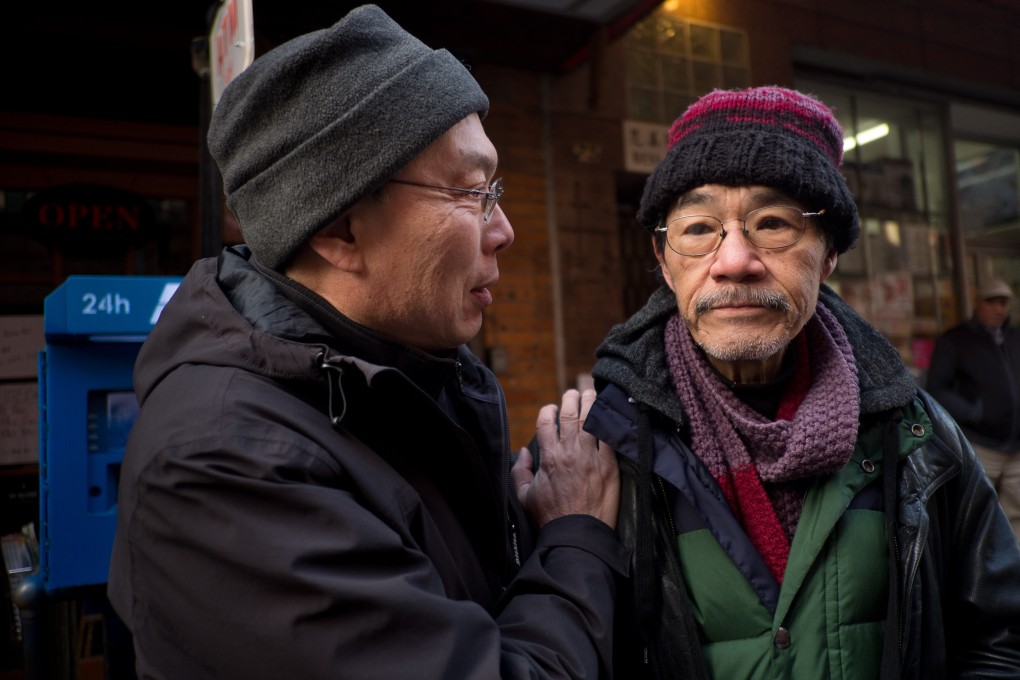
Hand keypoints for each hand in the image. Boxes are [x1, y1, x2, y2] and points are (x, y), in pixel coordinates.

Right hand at [511, 389, 618, 528]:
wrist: (577, 536)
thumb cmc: (550, 518)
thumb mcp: (524, 496)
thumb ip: (519, 472)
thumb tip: (523, 453)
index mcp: (549, 458)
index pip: (546, 422)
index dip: (548, 410)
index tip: (551, 409)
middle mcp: (571, 453)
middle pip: (571, 416)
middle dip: (572, 399)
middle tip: (574, 393)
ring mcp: (592, 458)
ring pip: (592, 421)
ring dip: (591, 403)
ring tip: (591, 393)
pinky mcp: (610, 467)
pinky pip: (610, 438)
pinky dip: (609, 424)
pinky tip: (609, 415)